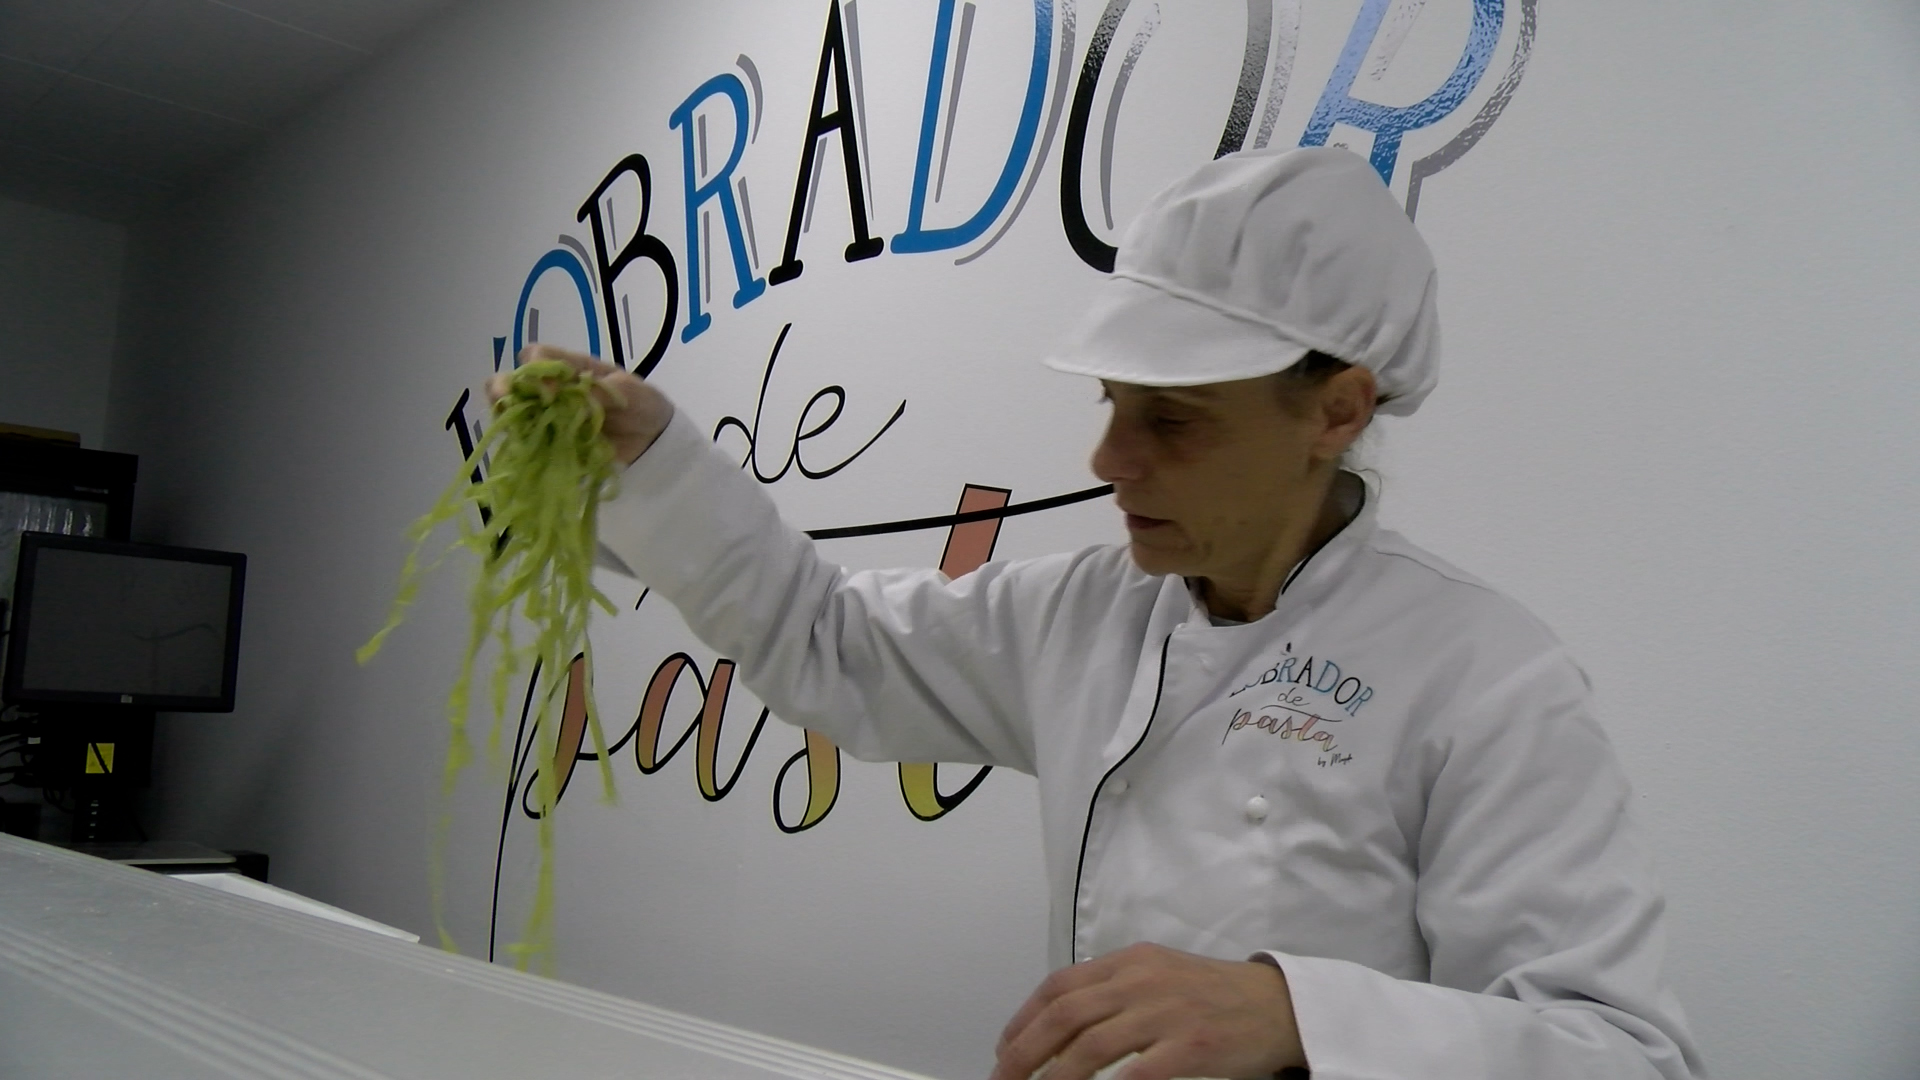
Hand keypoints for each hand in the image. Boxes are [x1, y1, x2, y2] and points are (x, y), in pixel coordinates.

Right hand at [487, 344, 672, 465]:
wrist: (654, 442)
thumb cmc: (643, 405)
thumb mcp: (631, 392)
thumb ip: (603, 390)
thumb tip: (572, 397)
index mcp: (571, 368)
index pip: (538, 356)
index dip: (538, 369)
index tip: (551, 389)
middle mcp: (552, 390)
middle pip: (514, 382)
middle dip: (503, 387)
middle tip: (505, 397)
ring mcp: (547, 417)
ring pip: (512, 412)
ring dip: (506, 414)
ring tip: (508, 422)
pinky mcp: (550, 444)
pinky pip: (526, 443)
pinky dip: (520, 443)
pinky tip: (523, 446)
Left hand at [991, 943, 1305, 1079]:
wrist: (1279, 1005)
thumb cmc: (1216, 994)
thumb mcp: (1159, 973)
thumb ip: (1114, 988)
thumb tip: (1062, 1021)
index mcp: (1129, 961)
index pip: (1059, 986)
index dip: (1022, 1020)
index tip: (1004, 1048)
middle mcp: (1142, 981)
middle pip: (1064, 1016)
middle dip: (1024, 1053)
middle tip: (1003, 1079)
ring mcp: (1166, 1013)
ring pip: (1090, 1047)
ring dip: (1053, 1076)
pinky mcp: (1191, 1046)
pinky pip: (1137, 1074)